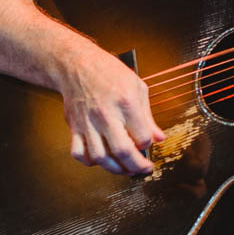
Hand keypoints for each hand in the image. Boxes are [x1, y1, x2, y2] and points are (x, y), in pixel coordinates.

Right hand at [57, 41, 164, 175]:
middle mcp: (106, 115)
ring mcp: (88, 123)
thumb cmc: (108, 73)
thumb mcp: (137, 87)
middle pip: (123, 151)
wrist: (77, 65)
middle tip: (143, 169)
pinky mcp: (74, 127)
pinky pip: (79, 153)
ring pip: (101, 157)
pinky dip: (90, 162)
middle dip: (137, 166)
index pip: (142, 137)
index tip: (149, 144)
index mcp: (126, 104)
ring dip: (115, 169)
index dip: (148, 145)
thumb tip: (159, 138)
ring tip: (125, 169)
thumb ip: (148, 116)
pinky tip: (101, 160)